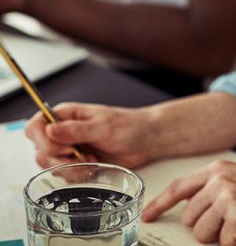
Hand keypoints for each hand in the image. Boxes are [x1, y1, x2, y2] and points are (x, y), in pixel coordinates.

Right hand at [24, 102, 154, 168]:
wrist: (145, 140)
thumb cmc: (128, 126)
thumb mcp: (103, 126)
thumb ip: (75, 130)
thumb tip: (49, 129)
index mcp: (66, 115)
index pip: (35, 125)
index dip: (42, 140)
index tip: (65, 147)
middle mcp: (63, 131)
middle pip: (39, 150)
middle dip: (59, 159)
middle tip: (82, 155)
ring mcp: (68, 149)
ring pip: (49, 165)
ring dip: (70, 168)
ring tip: (92, 160)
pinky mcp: (76, 163)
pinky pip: (64, 175)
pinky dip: (77, 175)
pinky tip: (94, 167)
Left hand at [143, 160, 235, 245]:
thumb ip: (218, 188)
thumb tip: (195, 209)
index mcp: (219, 169)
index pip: (180, 187)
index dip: (161, 203)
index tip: (148, 215)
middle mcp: (219, 181)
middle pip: (191, 218)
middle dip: (205, 228)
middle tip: (230, 225)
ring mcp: (227, 200)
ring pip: (202, 234)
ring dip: (220, 238)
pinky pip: (223, 245)